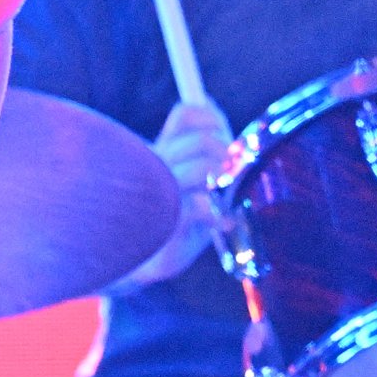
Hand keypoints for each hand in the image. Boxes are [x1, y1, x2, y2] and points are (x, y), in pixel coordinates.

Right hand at [113, 102, 236, 288]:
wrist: (144, 261)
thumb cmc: (173, 218)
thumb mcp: (190, 183)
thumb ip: (204, 155)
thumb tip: (223, 127)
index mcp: (165, 151)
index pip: (185, 115)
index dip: (211, 117)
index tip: (224, 136)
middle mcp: (159, 165)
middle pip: (201, 140)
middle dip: (227, 154)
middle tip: (233, 175)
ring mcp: (163, 192)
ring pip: (201, 169)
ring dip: (224, 181)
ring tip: (230, 198)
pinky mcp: (169, 222)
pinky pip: (199, 206)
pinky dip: (220, 213)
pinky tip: (226, 222)